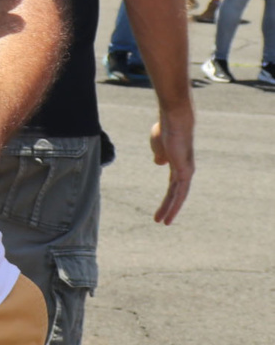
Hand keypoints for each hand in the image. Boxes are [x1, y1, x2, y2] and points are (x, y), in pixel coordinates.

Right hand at [149, 106, 193, 224]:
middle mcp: (184, 170)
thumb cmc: (166, 128)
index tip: (162, 204)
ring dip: (171, 210)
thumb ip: (159, 153)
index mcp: (176, 163)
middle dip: (169, 206)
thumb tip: (160, 163)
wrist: (175, 121)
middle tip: (161, 220)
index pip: (173, 184)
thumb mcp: (158, 144)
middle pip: (176, 193)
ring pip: (179, 196)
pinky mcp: (185, 172)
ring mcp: (186, 171)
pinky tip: (168, 213)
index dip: (168, 195)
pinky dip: (175, 205)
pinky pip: (180, 192)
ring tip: (163, 223)